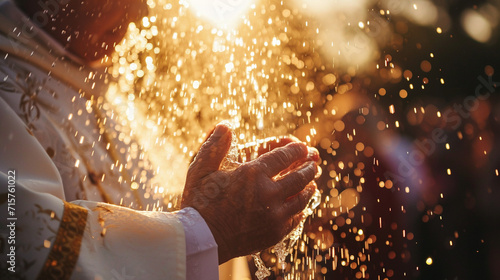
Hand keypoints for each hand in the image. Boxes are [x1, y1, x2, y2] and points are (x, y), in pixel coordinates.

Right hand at [181, 124, 318, 263]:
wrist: (201, 240)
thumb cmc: (198, 203)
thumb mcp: (201, 169)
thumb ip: (215, 146)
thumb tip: (225, 125)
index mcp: (252, 174)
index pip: (284, 157)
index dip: (296, 150)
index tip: (303, 147)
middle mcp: (268, 193)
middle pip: (299, 177)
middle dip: (308, 167)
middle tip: (313, 163)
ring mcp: (274, 215)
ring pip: (301, 198)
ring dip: (309, 188)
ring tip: (312, 183)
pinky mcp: (275, 233)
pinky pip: (295, 218)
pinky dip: (301, 209)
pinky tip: (301, 207)